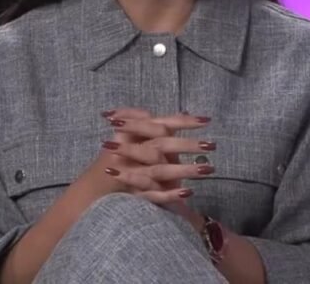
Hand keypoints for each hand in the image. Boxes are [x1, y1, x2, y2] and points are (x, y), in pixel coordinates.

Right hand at [101, 108, 215, 204]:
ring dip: (184, 169)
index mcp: (136, 135)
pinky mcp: (135, 194)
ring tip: (208, 169)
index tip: (207, 120)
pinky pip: (153, 195)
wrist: (98, 188)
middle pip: (162, 145)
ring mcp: (134, 173)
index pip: (162, 124)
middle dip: (187, 144)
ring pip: (160, 170)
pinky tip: (188, 192)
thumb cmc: (123, 159)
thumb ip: (156, 126)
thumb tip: (184, 114)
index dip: (184, 122)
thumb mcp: (137, 138)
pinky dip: (170, 194)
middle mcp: (134, 151)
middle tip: (212, 145)